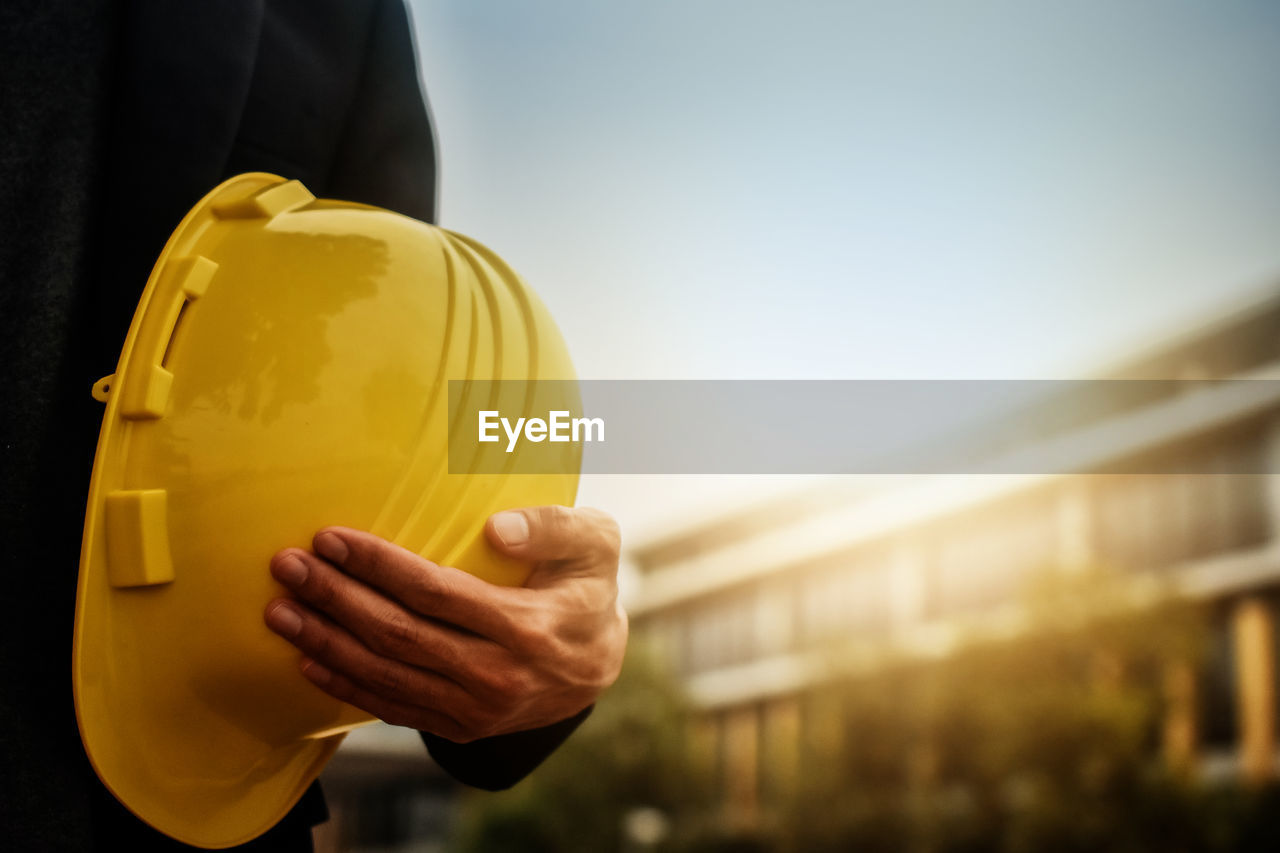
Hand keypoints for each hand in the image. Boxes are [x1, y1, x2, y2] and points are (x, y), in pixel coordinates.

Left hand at [263, 506, 626, 742]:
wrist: (599, 665)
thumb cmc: (587, 586)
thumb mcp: (595, 544)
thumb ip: (553, 528)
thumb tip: (496, 530)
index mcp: (529, 626)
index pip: (436, 592)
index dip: (378, 565)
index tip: (332, 537)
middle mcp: (500, 675)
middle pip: (398, 636)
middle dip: (335, 598)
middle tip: (289, 566)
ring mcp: (478, 709)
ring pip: (387, 676)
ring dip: (325, 642)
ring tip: (281, 611)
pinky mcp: (462, 727)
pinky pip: (394, 708)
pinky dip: (347, 685)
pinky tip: (310, 659)